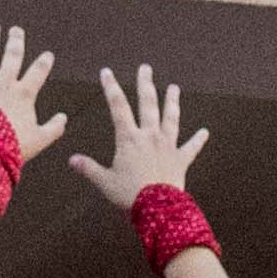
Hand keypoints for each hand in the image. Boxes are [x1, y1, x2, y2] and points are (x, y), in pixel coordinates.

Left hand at [0, 22, 68, 169]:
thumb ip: (54, 128)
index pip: (38, 72)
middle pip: (12, 55)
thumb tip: (64, 117)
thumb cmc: (15, 147)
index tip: (47, 55)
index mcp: (24, 93)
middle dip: (15, 41)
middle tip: (16, 30)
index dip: (44, 62)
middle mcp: (5, 83)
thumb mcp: (40, 139)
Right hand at [75, 67, 204, 210]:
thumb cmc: (130, 195)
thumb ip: (88, 168)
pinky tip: (205, 132)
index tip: (107, 72)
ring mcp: (167, 146)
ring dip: (172, 102)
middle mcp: (150, 136)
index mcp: (129, 139)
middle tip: (145, 68)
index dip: (111, 87)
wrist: (157, 209)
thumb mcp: (104, 181)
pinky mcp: (181, 159)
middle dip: (145, 84)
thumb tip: (72, 159)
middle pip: (148, 104)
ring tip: (174, 88)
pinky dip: (198, 140)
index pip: (118, 107)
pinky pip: (191, 147)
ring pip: (171, 118)